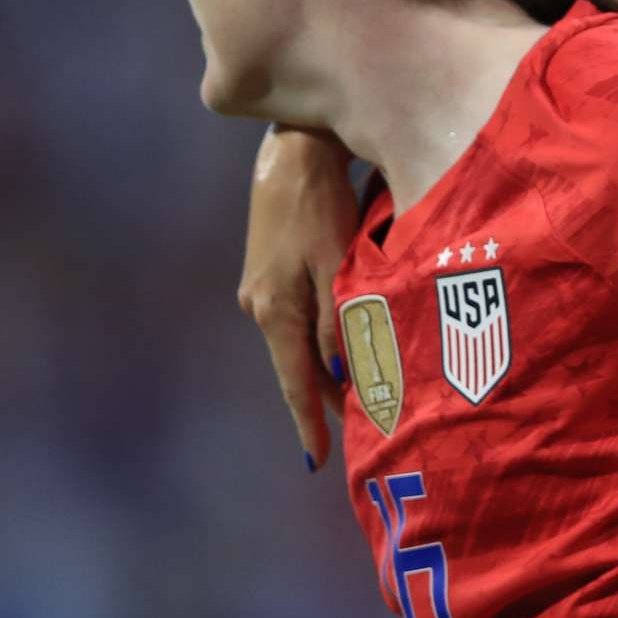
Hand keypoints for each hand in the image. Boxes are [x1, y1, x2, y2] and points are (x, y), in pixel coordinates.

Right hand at [239, 126, 359, 470]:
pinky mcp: (269, 271)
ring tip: (358, 395)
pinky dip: (319, 337)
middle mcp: (260, 306)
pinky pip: (297, 319)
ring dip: (326, 365)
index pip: (295, 383)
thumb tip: (338, 371)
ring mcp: (259, 289)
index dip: (308, 423)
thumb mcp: (338, 267)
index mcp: (275, 312)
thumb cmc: (323, 208)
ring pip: (298, 342)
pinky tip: (342, 344)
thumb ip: (338, 322)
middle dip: (324, 398)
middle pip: (297, 366)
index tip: (317, 461)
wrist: (294, 156)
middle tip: (357, 429)